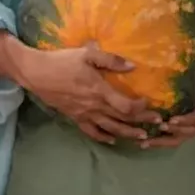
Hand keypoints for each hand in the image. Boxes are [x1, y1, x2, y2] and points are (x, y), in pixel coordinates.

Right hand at [19, 43, 158, 143]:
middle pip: (122, 119)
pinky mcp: (75, 118)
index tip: (151, 104)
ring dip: (128, 134)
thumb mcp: (87, 54)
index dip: (141, 108)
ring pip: (110, 129)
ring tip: (142, 138)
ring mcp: (84, 115)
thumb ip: (111, 60)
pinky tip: (113, 140)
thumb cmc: (63, 61)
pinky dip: (104, 137)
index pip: (125, 106)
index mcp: (99, 91)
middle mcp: (94, 106)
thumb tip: (133, 66)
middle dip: (141, 122)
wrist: (36, 73)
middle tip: (158, 124)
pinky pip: (92, 132)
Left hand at [141, 53, 194, 148]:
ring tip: (145, 143)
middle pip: (186, 134)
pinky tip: (144, 143)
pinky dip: (159, 141)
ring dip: (162, 142)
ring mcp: (190, 127)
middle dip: (171, 134)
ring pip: (177, 139)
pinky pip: (172, 137)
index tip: (171, 120)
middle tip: (157, 129)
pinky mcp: (182, 127)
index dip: (184, 121)